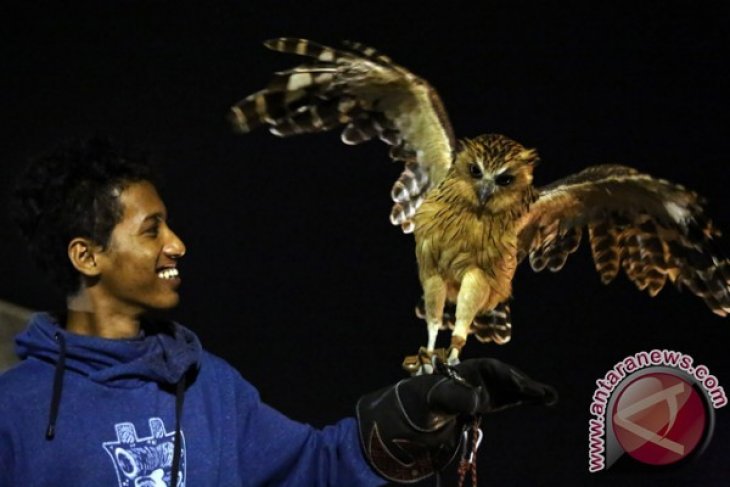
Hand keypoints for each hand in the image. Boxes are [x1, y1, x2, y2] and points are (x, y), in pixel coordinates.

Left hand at [356, 358, 555, 482]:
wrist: (408, 414)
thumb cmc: (419, 401)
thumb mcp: (433, 399)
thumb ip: (454, 397)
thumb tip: (478, 399)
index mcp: (464, 371)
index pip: (490, 369)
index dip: (507, 375)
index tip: (521, 385)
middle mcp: (475, 379)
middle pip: (504, 378)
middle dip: (524, 385)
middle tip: (546, 394)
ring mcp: (481, 392)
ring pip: (510, 390)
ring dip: (529, 393)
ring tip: (551, 398)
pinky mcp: (483, 405)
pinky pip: (507, 401)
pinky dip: (523, 401)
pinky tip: (541, 401)